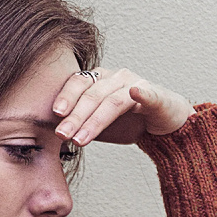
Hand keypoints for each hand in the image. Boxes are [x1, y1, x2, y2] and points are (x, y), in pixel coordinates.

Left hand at [52, 68, 192, 145]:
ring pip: (113, 101)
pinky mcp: (157, 97)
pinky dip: (143, 94)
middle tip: (62, 134)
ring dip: (95, 120)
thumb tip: (51, 135)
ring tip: (82, 139)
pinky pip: (149, 94)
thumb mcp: (99, 125)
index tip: (54, 114)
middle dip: (75, 116)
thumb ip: (79, 125)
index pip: (78, 83)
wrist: (165, 126)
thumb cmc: (130, 123)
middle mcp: (117, 77)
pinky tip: (137, 94)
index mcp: (100, 80)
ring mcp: (138, 85)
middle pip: (92, 95)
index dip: (66, 96)